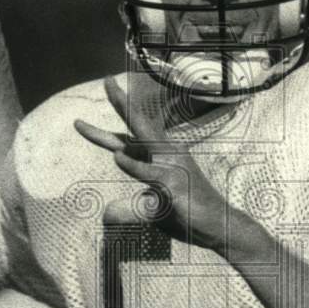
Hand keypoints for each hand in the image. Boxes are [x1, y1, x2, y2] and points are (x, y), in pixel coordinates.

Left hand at [74, 77, 232, 250]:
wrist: (219, 227)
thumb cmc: (186, 214)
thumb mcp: (153, 208)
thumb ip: (129, 207)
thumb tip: (107, 212)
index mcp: (161, 156)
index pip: (131, 136)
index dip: (109, 124)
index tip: (89, 109)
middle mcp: (167, 155)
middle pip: (140, 124)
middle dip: (122, 103)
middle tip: (107, 81)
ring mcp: (172, 167)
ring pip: (144, 143)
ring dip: (126, 124)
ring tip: (90, 122)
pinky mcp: (173, 185)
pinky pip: (150, 174)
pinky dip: (134, 166)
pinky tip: (118, 158)